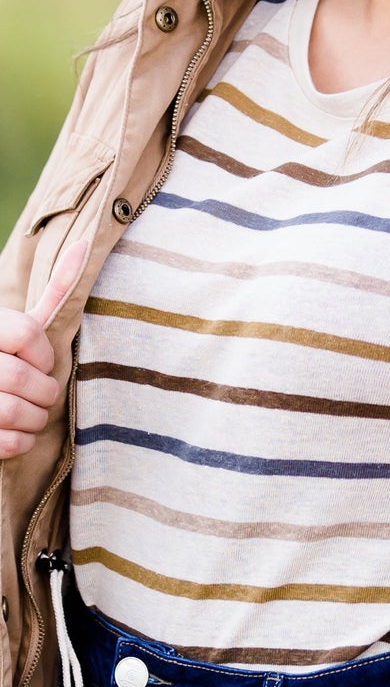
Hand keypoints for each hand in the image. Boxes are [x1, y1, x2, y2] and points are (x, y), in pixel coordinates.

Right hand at [0, 238, 88, 460]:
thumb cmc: (9, 357)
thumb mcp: (27, 324)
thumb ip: (56, 290)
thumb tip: (85, 243)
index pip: (27, 333)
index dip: (44, 355)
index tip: (41, 362)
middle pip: (25, 378)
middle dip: (45, 393)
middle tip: (43, 395)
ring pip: (16, 412)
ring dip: (35, 419)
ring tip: (32, 414)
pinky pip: (7, 443)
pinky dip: (21, 443)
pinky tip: (16, 432)